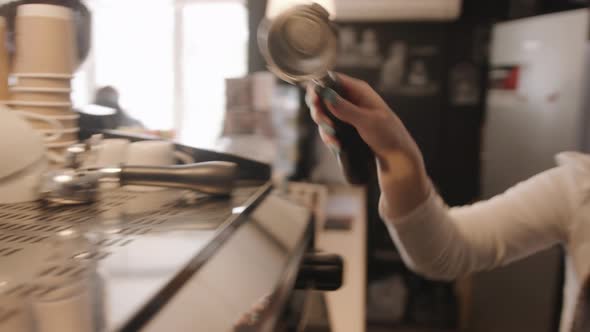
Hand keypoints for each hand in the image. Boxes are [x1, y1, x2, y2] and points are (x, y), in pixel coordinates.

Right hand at [306, 73, 431, 216]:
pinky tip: (336, 145)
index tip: (314, 101)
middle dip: (319, 112)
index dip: (319, 87)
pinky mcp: (344, 128)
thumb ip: (346, 109)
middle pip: (322, 98)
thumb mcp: (367, 121)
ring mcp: (345, 114)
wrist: (396, 156)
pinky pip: (328, 129)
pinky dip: (329, 137)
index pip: (331, 79)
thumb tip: (325, 95)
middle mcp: (350, 99)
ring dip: (324, 127)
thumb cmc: (389, 134)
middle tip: (325, 124)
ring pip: (323, 115)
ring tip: (334, 140)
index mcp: (358, 90)